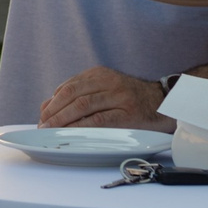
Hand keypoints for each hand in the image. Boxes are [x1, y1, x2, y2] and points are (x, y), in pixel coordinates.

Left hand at [37, 67, 171, 129]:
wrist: (165, 103)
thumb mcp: (106, 89)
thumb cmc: (131, 99)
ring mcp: (119, 96)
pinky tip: (71, 133)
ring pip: (83, 106)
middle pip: (72, 94)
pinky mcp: (128, 114)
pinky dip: (81, 127)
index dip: (52, 101)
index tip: (42, 115)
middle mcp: (109, 81)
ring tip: (51, 130)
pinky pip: (99, 120)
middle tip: (43, 125)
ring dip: (63, 119)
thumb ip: (80, 94)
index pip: (69, 86)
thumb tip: (47, 106)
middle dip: (54, 111)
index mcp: (100, 74)